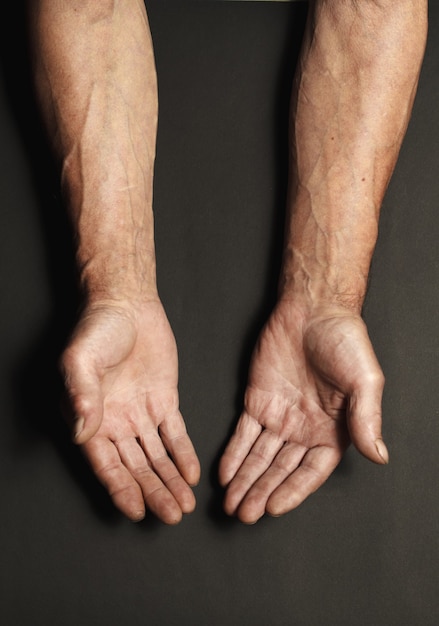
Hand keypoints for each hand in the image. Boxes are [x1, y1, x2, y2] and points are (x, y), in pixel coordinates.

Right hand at [61, 299, 199, 523]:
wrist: (126, 304)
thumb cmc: (97, 328)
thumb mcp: (79, 359)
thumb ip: (80, 395)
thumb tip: (83, 430)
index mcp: (90, 419)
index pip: (105, 463)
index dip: (120, 488)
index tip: (136, 510)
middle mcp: (115, 422)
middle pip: (135, 466)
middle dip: (154, 492)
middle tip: (172, 515)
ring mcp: (141, 413)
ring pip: (157, 456)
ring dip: (170, 480)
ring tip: (184, 504)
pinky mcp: (164, 401)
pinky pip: (175, 433)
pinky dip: (183, 453)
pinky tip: (191, 473)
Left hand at [219, 299, 387, 522]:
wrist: (313, 308)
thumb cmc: (346, 341)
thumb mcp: (364, 382)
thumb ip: (367, 419)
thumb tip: (379, 456)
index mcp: (334, 430)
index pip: (311, 471)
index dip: (292, 490)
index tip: (273, 508)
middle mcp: (305, 428)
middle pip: (281, 469)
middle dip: (262, 491)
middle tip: (244, 514)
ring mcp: (279, 415)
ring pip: (259, 455)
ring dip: (245, 479)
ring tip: (232, 503)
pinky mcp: (257, 399)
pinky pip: (243, 432)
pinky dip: (233, 452)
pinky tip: (225, 472)